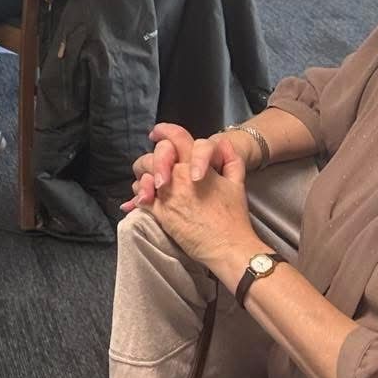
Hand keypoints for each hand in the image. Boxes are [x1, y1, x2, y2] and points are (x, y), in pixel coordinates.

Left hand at [126, 123, 249, 212]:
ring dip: (144, 177)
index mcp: (195, 165)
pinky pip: (141, 199)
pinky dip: (140, 197)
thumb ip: (230, 159)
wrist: (228, 246)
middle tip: (153, 166)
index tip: (157, 133)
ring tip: (149, 184)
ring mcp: (167, 195)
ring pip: (144, 176)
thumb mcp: (237, 182)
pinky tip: (143, 199)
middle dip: (151, 159)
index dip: (164, 131)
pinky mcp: (160, 214)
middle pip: (155, 156)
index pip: (176, 138)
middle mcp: (178, 176)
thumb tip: (222, 144)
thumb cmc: (234, 217)